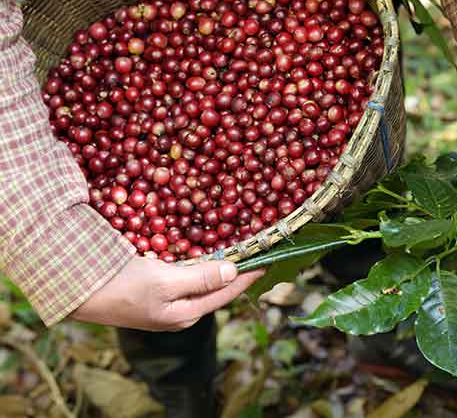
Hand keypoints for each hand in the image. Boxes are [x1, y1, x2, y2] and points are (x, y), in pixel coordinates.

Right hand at [70, 256, 264, 330]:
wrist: (78, 291)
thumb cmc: (122, 288)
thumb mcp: (165, 282)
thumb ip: (201, 278)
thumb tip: (233, 272)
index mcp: (185, 314)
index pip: (226, 293)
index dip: (247, 276)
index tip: (266, 261)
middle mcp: (180, 311)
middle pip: (216, 289)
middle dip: (236, 272)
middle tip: (255, 253)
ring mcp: (166, 302)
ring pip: (201, 282)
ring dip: (218, 267)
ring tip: (237, 252)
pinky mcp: (154, 290)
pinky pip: (185, 276)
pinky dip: (198, 264)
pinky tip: (204, 254)